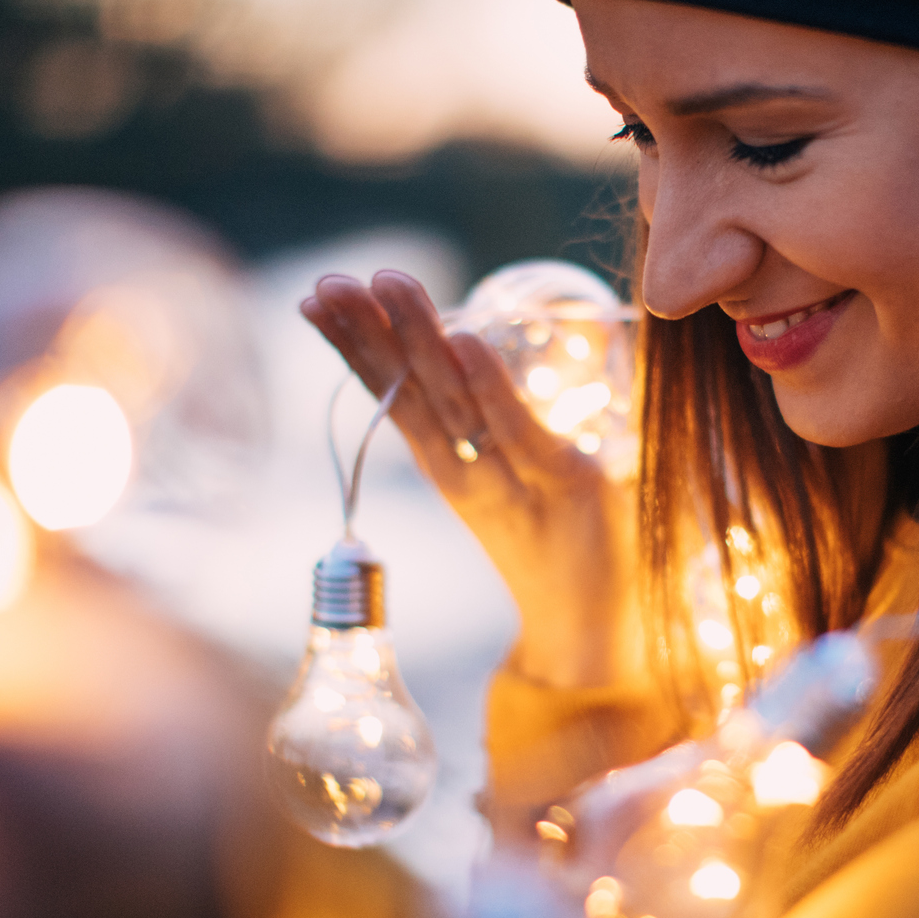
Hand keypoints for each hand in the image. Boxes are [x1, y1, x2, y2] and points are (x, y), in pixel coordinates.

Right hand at [302, 271, 639, 689]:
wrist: (596, 636)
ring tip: (385, 284)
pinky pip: (519, 430)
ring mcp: (512, 478)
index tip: (322, 296)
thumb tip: (481, 353)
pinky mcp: (564, 483)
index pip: (398, 393)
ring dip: (417, 338)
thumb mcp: (521, 475)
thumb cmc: (562, 549)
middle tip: (329, 281)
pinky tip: (464, 341)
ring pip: (453, 400)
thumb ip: (502, 421)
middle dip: (368, 332)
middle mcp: (469, 471)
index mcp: (454, 465)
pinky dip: (490, 387)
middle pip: (410, 391)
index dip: (359, 345)